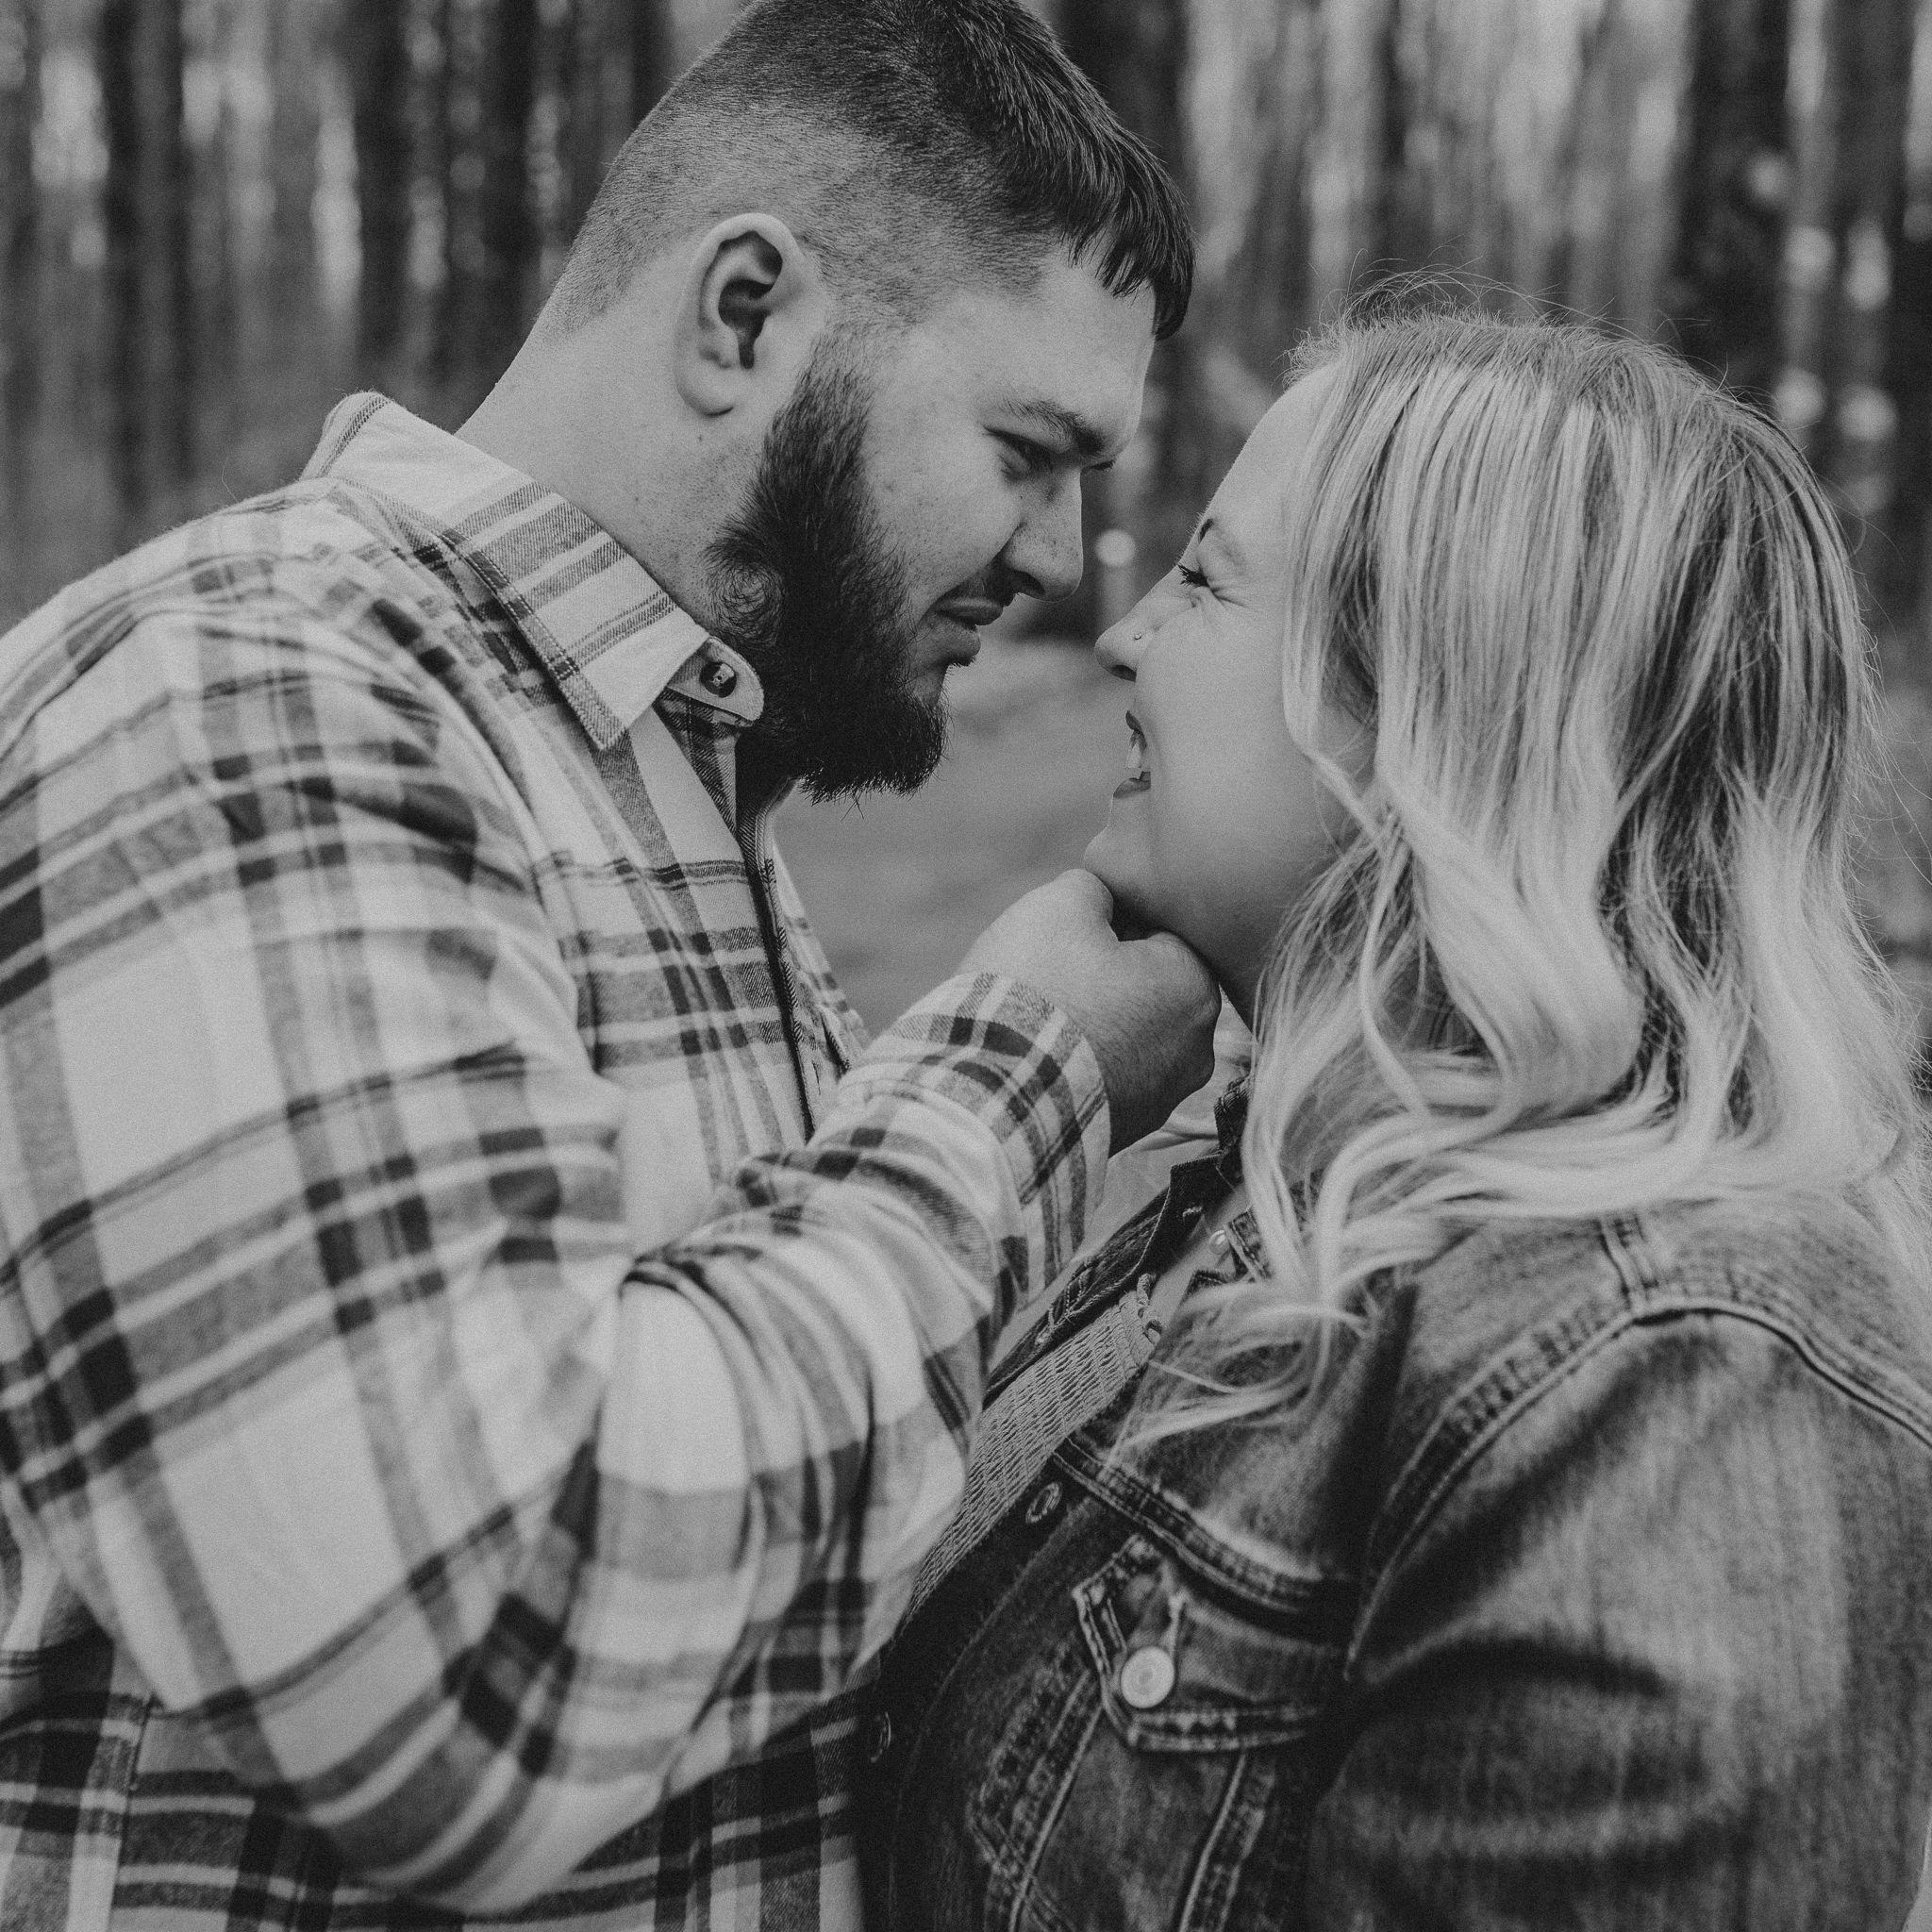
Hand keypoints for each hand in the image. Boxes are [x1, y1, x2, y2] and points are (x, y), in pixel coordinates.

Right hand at [960, 870, 1219, 1151]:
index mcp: (1196, 986)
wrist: (992, 1097)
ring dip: (1096, 1017)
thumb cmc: (1034, 992)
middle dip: (1108, 973)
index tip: (1069, 934)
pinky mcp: (1131, 1129)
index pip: (1162, 929)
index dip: (1111, 922)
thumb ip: (1096, 886)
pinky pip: (1111, 1073)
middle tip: (1055, 973)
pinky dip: (1084, 1060)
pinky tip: (1044, 1054)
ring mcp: (1166, 1097)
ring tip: (1045, 1015)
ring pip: (1131, 1030)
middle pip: (1150, 984)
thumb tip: (1105, 896)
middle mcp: (1198, 1048)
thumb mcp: (1059, 905)